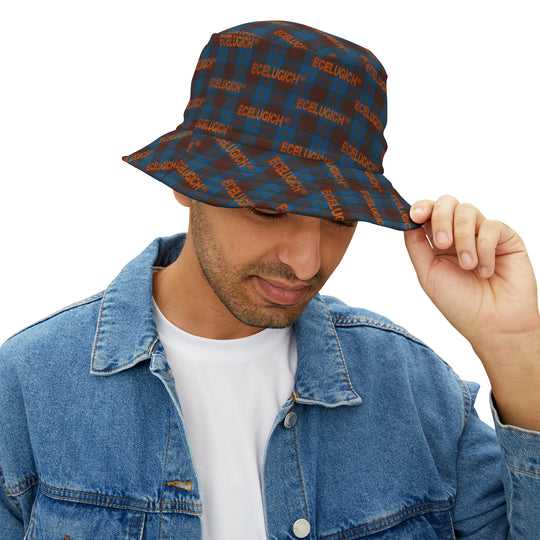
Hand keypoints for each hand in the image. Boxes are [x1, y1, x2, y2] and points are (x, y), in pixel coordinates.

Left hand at [404, 195, 539, 428]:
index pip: (429, 212)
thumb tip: (406, 221)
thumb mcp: (427, 273)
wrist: (492, 325)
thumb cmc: (459, 304)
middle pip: (447, 203)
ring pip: (468, 211)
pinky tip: (485, 271)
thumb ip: (416, 245)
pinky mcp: (506, 238)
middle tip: (442, 244)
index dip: (421, 207)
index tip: (414, 215)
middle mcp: (460, 234)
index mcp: (439, 242)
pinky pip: (491, 226)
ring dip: (463, 239)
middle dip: (440, 219)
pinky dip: (484, 248)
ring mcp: (483, 234)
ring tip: (467, 266)